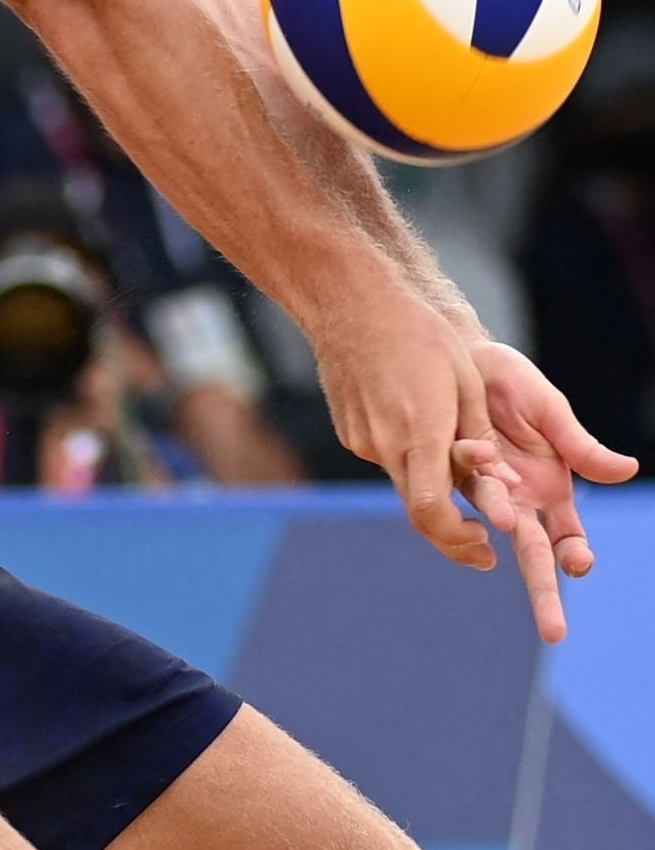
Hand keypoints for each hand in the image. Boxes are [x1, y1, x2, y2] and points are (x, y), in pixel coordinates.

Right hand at [312, 290, 511, 573]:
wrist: (351, 303)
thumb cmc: (418, 335)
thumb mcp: (466, 383)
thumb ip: (479, 438)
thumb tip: (499, 485)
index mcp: (420, 433)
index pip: (431, 511)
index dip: (458, 540)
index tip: (485, 547)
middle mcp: (384, 444)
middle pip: (417, 511)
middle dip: (452, 534)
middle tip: (482, 546)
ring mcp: (361, 440)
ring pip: (403, 482)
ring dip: (432, 489)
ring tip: (459, 469)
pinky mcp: (349, 432)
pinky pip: (386, 458)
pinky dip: (409, 460)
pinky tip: (417, 426)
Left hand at [472, 340, 638, 643]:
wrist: (462, 355)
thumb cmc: (512, 385)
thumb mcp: (551, 412)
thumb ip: (581, 446)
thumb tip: (629, 471)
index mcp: (550, 490)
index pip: (569, 539)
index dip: (576, 555)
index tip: (580, 563)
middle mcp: (516, 498)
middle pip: (534, 556)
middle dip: (546, 594)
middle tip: (556, 634)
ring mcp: (479, 486)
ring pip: (491, 522)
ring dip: (499, 517)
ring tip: (504, 514)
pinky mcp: (447, 467)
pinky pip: (459, 481)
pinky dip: (474, 473)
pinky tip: (484, 457)